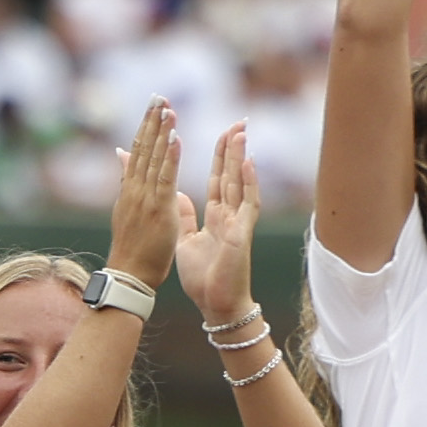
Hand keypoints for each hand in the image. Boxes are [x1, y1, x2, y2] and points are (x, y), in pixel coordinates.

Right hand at [104, 100, 185, 290]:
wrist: (130, 274)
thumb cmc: (133, 247)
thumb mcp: (126, 207)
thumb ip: (126, 178)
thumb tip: (121, 153)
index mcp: (130, 188)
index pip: (139, 150)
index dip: (146, 125)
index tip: (154, 103)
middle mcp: (135, 188)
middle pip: (144, 148)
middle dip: (152, 121)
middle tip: (160, 95)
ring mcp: (145, 197)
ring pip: (154, 158)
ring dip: (162, 132)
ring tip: (169, 108)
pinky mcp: (158, 209)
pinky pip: (165, 178)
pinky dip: (170, 157)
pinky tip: (176, 137)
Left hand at [176, 120, 264, 322]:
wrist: (215, 304)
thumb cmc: (204, 277)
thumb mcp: (187, 240)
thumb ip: (185, 216)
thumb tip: (178, 194)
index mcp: (216, 216)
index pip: (217, 178)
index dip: (218, 156)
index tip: (221, 133)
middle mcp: (229, 215)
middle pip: (230, 174)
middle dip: (232, 148)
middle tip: (237, 122)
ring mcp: (238, 222)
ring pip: (240, 183)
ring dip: (240, 157)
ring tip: (241, 132)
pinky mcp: (242, 233)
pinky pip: (248, 204)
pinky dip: (249, 183)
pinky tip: (248, 163)